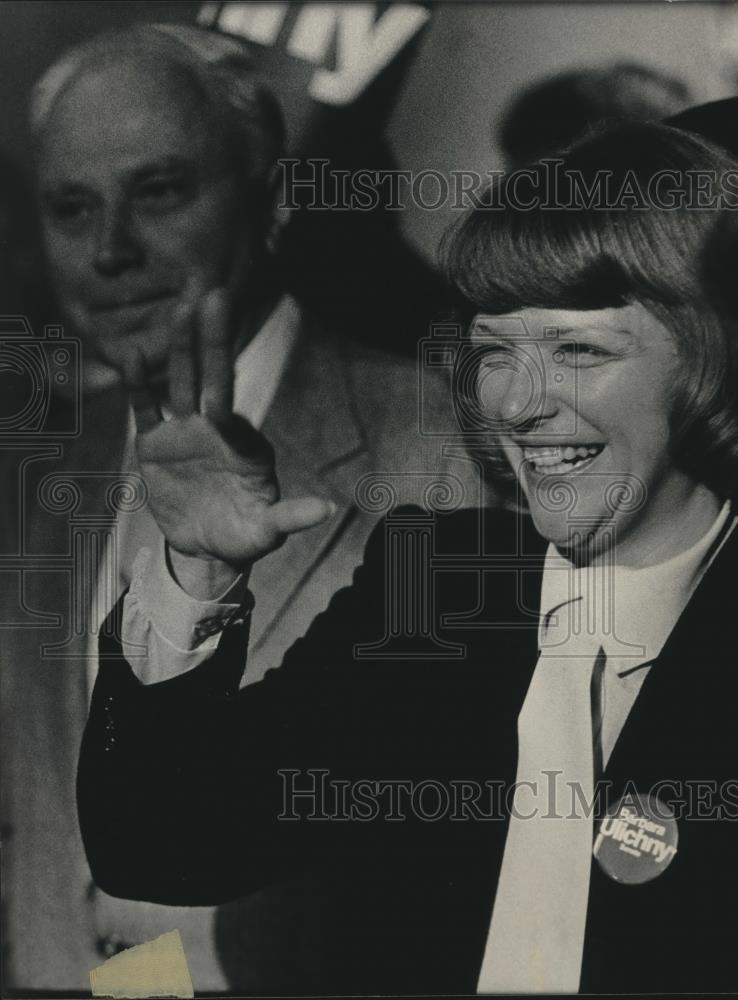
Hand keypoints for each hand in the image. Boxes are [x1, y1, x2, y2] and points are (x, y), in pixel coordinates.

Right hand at [123, 288, 334, 580]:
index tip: (223, 359)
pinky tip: (132, 354)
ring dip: (179, 349)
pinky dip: (138, 384)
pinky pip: (145, 408)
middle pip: (211, 378)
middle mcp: (214, 429)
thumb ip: (290, 516)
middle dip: (211, 340)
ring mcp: (184, 432)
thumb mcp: (268, 530)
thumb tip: (328, 509)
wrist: (207, 547)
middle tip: (212, 295)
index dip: (226, 391)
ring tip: (179, 310)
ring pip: (179, 383)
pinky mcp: (155, 443)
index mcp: (243, 445)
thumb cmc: (245, 534)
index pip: (233, 412)